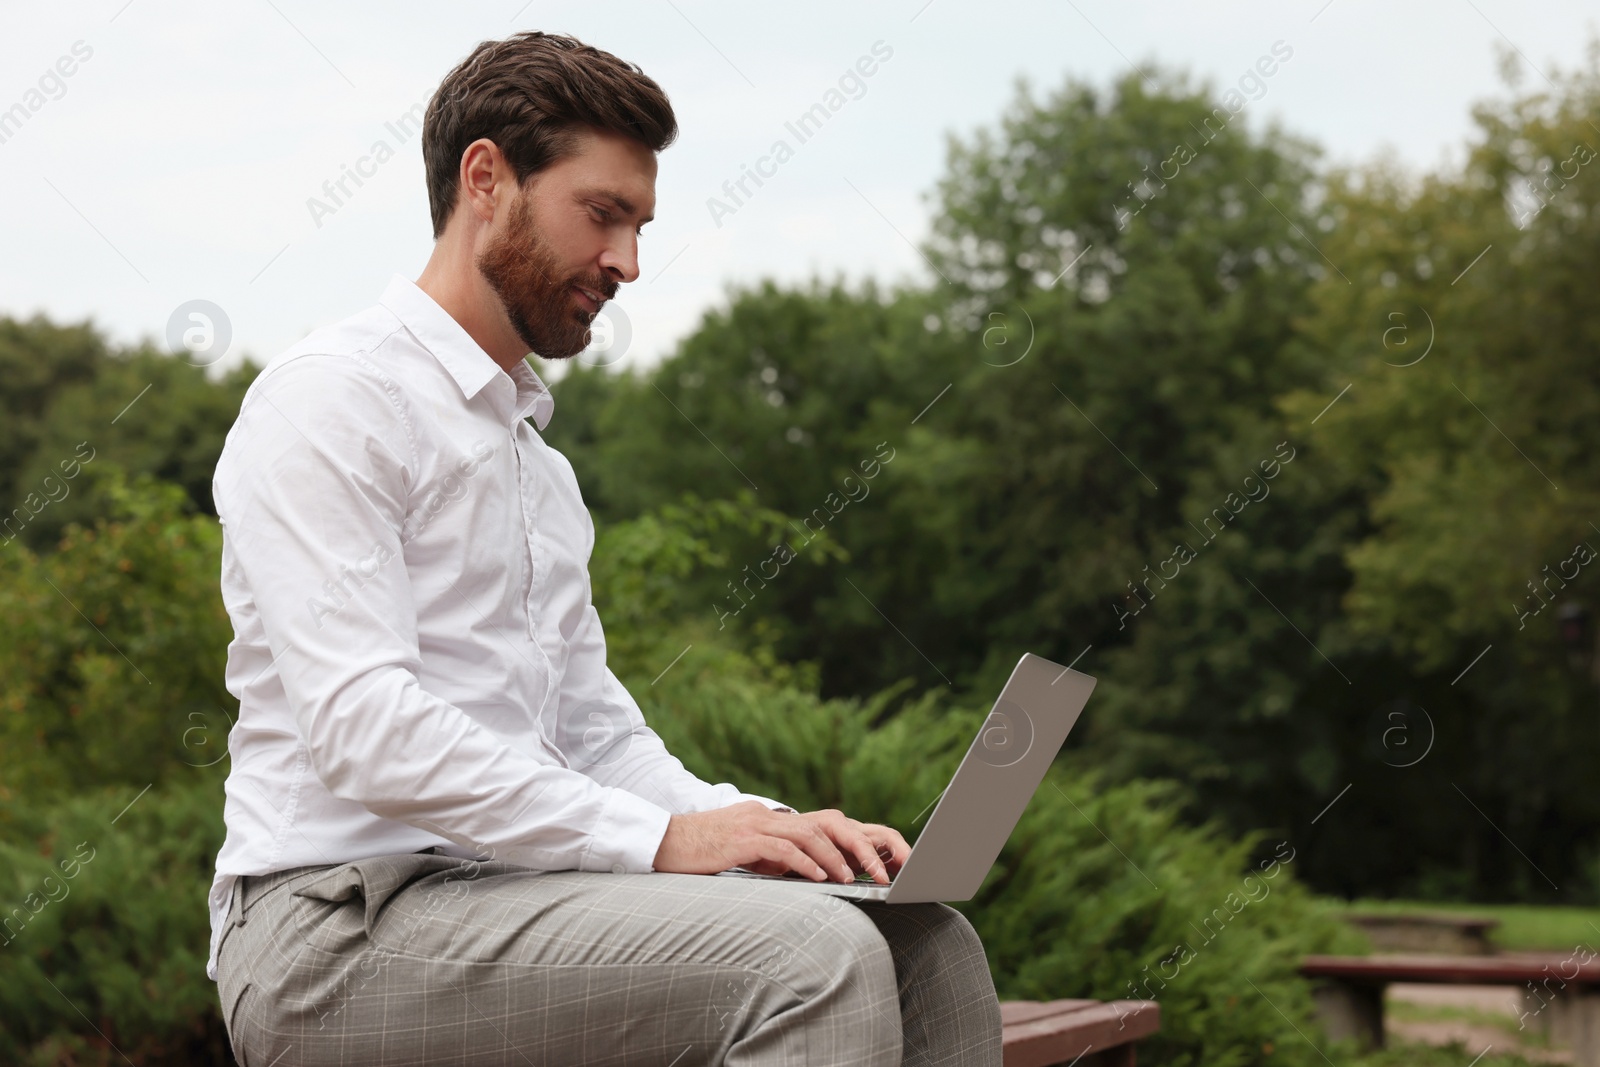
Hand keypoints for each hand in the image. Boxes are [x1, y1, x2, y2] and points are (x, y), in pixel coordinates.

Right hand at [652, 801, 910, 884]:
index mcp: (767, 817)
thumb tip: (798, 871)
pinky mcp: (741, 840)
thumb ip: (768, 856)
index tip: (869, 863)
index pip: (817, 825)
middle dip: (855, 847)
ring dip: (835, 858)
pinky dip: (805, 864)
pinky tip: (820, 879)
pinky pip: (782, 849)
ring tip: (853, 878)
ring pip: (808, 835)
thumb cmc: (698, 852)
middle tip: (876, 870)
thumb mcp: (739, 852)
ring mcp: (754, 824)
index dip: (847, 842)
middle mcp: (765, 815)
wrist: (661, 842)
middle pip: (823, 825)